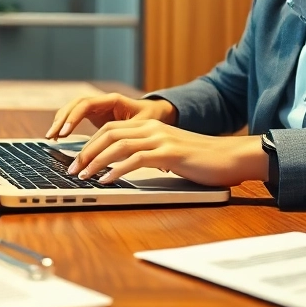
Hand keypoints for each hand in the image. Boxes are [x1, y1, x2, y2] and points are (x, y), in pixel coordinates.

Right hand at [45, 93, 176, 139]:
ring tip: (52, 137)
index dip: (74, 117)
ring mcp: (97, 108)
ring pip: (72, 110)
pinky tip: (59, 137)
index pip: (86, 104)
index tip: (65, 131)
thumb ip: (129, 135)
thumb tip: (122, 150)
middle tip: (53, 136)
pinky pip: (75, 117)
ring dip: (60, 122)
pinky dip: (66, 125)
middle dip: (62, 119)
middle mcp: (102, 101)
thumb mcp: (143, 126)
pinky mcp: (95, 116)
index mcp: (113, 100)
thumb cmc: (151, 118)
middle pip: (75, 105)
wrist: (156, 113)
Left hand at [66, 119, 268, 187]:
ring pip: (118, 145)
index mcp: (151, 126)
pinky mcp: (170, 153)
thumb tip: (125, 168)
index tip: (77, 161)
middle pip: (109, 133)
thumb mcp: (171, 154)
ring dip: (97, 162)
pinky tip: (108, 180)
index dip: (90, 144)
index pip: (111, 129)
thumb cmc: (204, 161)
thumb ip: (149, 155)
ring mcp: (161, 139)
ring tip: (84, 176)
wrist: (232, 157)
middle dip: (86, 152)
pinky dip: (118, 169)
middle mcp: (153, 128)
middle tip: (73, 170)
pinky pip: (136, 159)